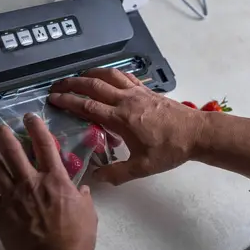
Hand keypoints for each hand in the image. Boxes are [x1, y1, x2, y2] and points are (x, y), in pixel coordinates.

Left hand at [0, 113, 98, 249]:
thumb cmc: (77, 238)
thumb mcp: (88, 212)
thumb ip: (82, 197)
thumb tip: (80, 189)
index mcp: (55, 179)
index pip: (44, 144)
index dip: (36, 126)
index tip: (29, 116)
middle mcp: (31, 182)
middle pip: (11, 150)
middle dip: (4, 135)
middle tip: (1, 129)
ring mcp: (12, 197)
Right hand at [49, 68, 205, 184]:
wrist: (197, 133)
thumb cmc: (170, 150)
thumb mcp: (143, 167)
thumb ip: (117, 173)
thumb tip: (96, 176)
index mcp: (120, 118)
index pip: (87, 106)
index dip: (67, 101)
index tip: (53, 98)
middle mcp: (125, 100)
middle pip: (93, 86)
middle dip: (72, 84)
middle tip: (57, 85)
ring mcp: (137, 92)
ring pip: (108, 76)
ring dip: (89, 74)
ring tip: (77, 77)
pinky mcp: (146, 90)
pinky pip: (124, 76)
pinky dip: (110, 73)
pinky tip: (106, 76)